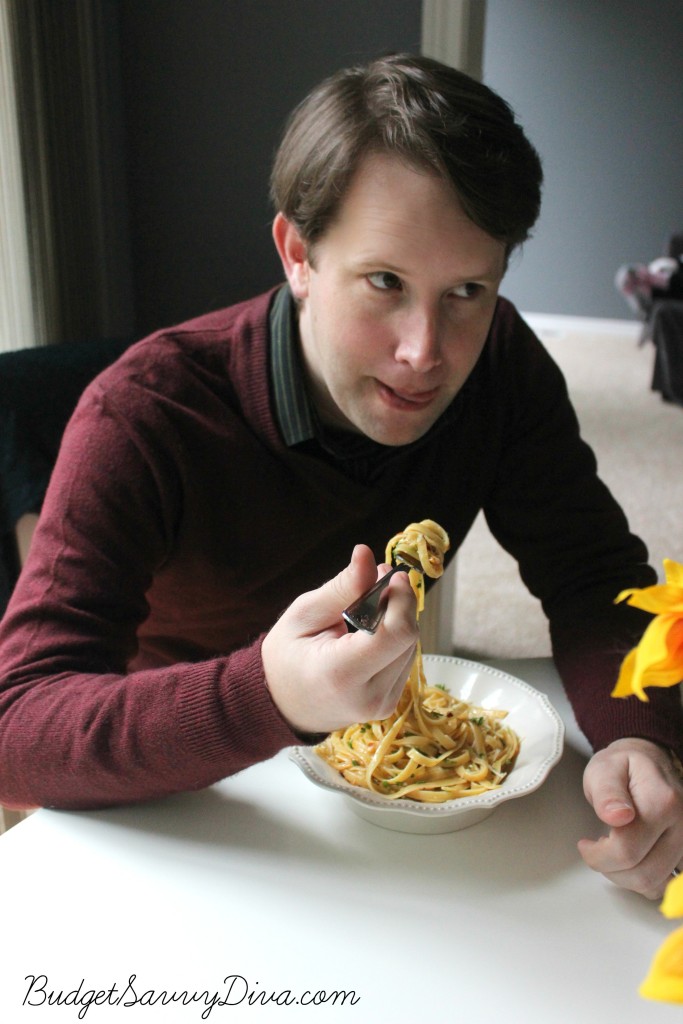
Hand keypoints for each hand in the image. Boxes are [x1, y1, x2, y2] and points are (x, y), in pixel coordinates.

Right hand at [262, 544, 417, 734]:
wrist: (282, 704)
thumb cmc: (287, 655)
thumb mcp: (304, 614)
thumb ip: (341, 587)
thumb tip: (366, 553)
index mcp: (341, 674)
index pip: (395, 634)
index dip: (401, 599)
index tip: (391, 575)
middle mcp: (368, 696)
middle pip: (408, 637)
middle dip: (399, 603)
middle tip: (376, 581)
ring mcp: (382, 705)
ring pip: (410, 646)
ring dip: (397, 619)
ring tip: (367, 608)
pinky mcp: (390, 704)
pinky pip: (405, 659)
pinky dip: (394, 638)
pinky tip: (370, 632)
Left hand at [578, 738, 682, 897]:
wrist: (651, 760)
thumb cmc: (624, 765)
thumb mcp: (605, 769)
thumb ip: (607, 793)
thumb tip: (617, 816)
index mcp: (662, 802)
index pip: (627, 850)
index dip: (599, 856)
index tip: (586, 845)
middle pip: (643, 873)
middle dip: (610, 869)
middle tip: (596, 849)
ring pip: (654, 884)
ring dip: (625, 877)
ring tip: (612, 852)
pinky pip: (665, 884)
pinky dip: (643, 880)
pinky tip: (631, 859)